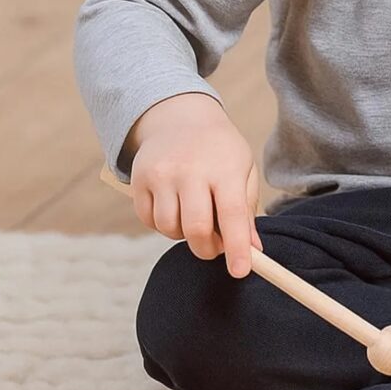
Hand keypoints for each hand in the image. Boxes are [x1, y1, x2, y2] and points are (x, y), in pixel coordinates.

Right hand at [126, 93, 262, 277]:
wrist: (180, 118)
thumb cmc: (220, 151)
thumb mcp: (243, 171)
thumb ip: (247, 211)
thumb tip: (252, 251)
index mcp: (225, 168)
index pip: (232, 214)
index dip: (236, 247)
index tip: (240, 272)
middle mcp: (190, 170)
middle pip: (195, 228)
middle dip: (207, 249)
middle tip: (216, 247)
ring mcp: (161, 174)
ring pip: (169, 228)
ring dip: (184, 235)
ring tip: (195, 216)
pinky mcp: (138, 179)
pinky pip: (149, 221)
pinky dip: (163, 225)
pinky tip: (175, 208)